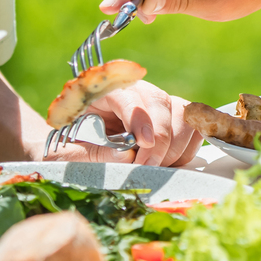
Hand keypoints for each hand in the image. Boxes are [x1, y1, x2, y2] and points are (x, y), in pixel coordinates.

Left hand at [71, 81, 203, 167]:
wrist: (73, 150)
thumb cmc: (66, 149)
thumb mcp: (66, 154)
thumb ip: (91, 154)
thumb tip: (125, 156)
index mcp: (101, 93)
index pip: (127, 95)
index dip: (139, 117)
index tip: (144, 143)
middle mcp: (134, 92)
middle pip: (160, 102)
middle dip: (161, 138)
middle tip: (149, 167)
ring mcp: (157, 104)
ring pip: (182, 113)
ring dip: (176, 145)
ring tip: (156, 167)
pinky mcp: (173, 119)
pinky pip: (194, 127)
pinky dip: (187, 148)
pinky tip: (169, 163)